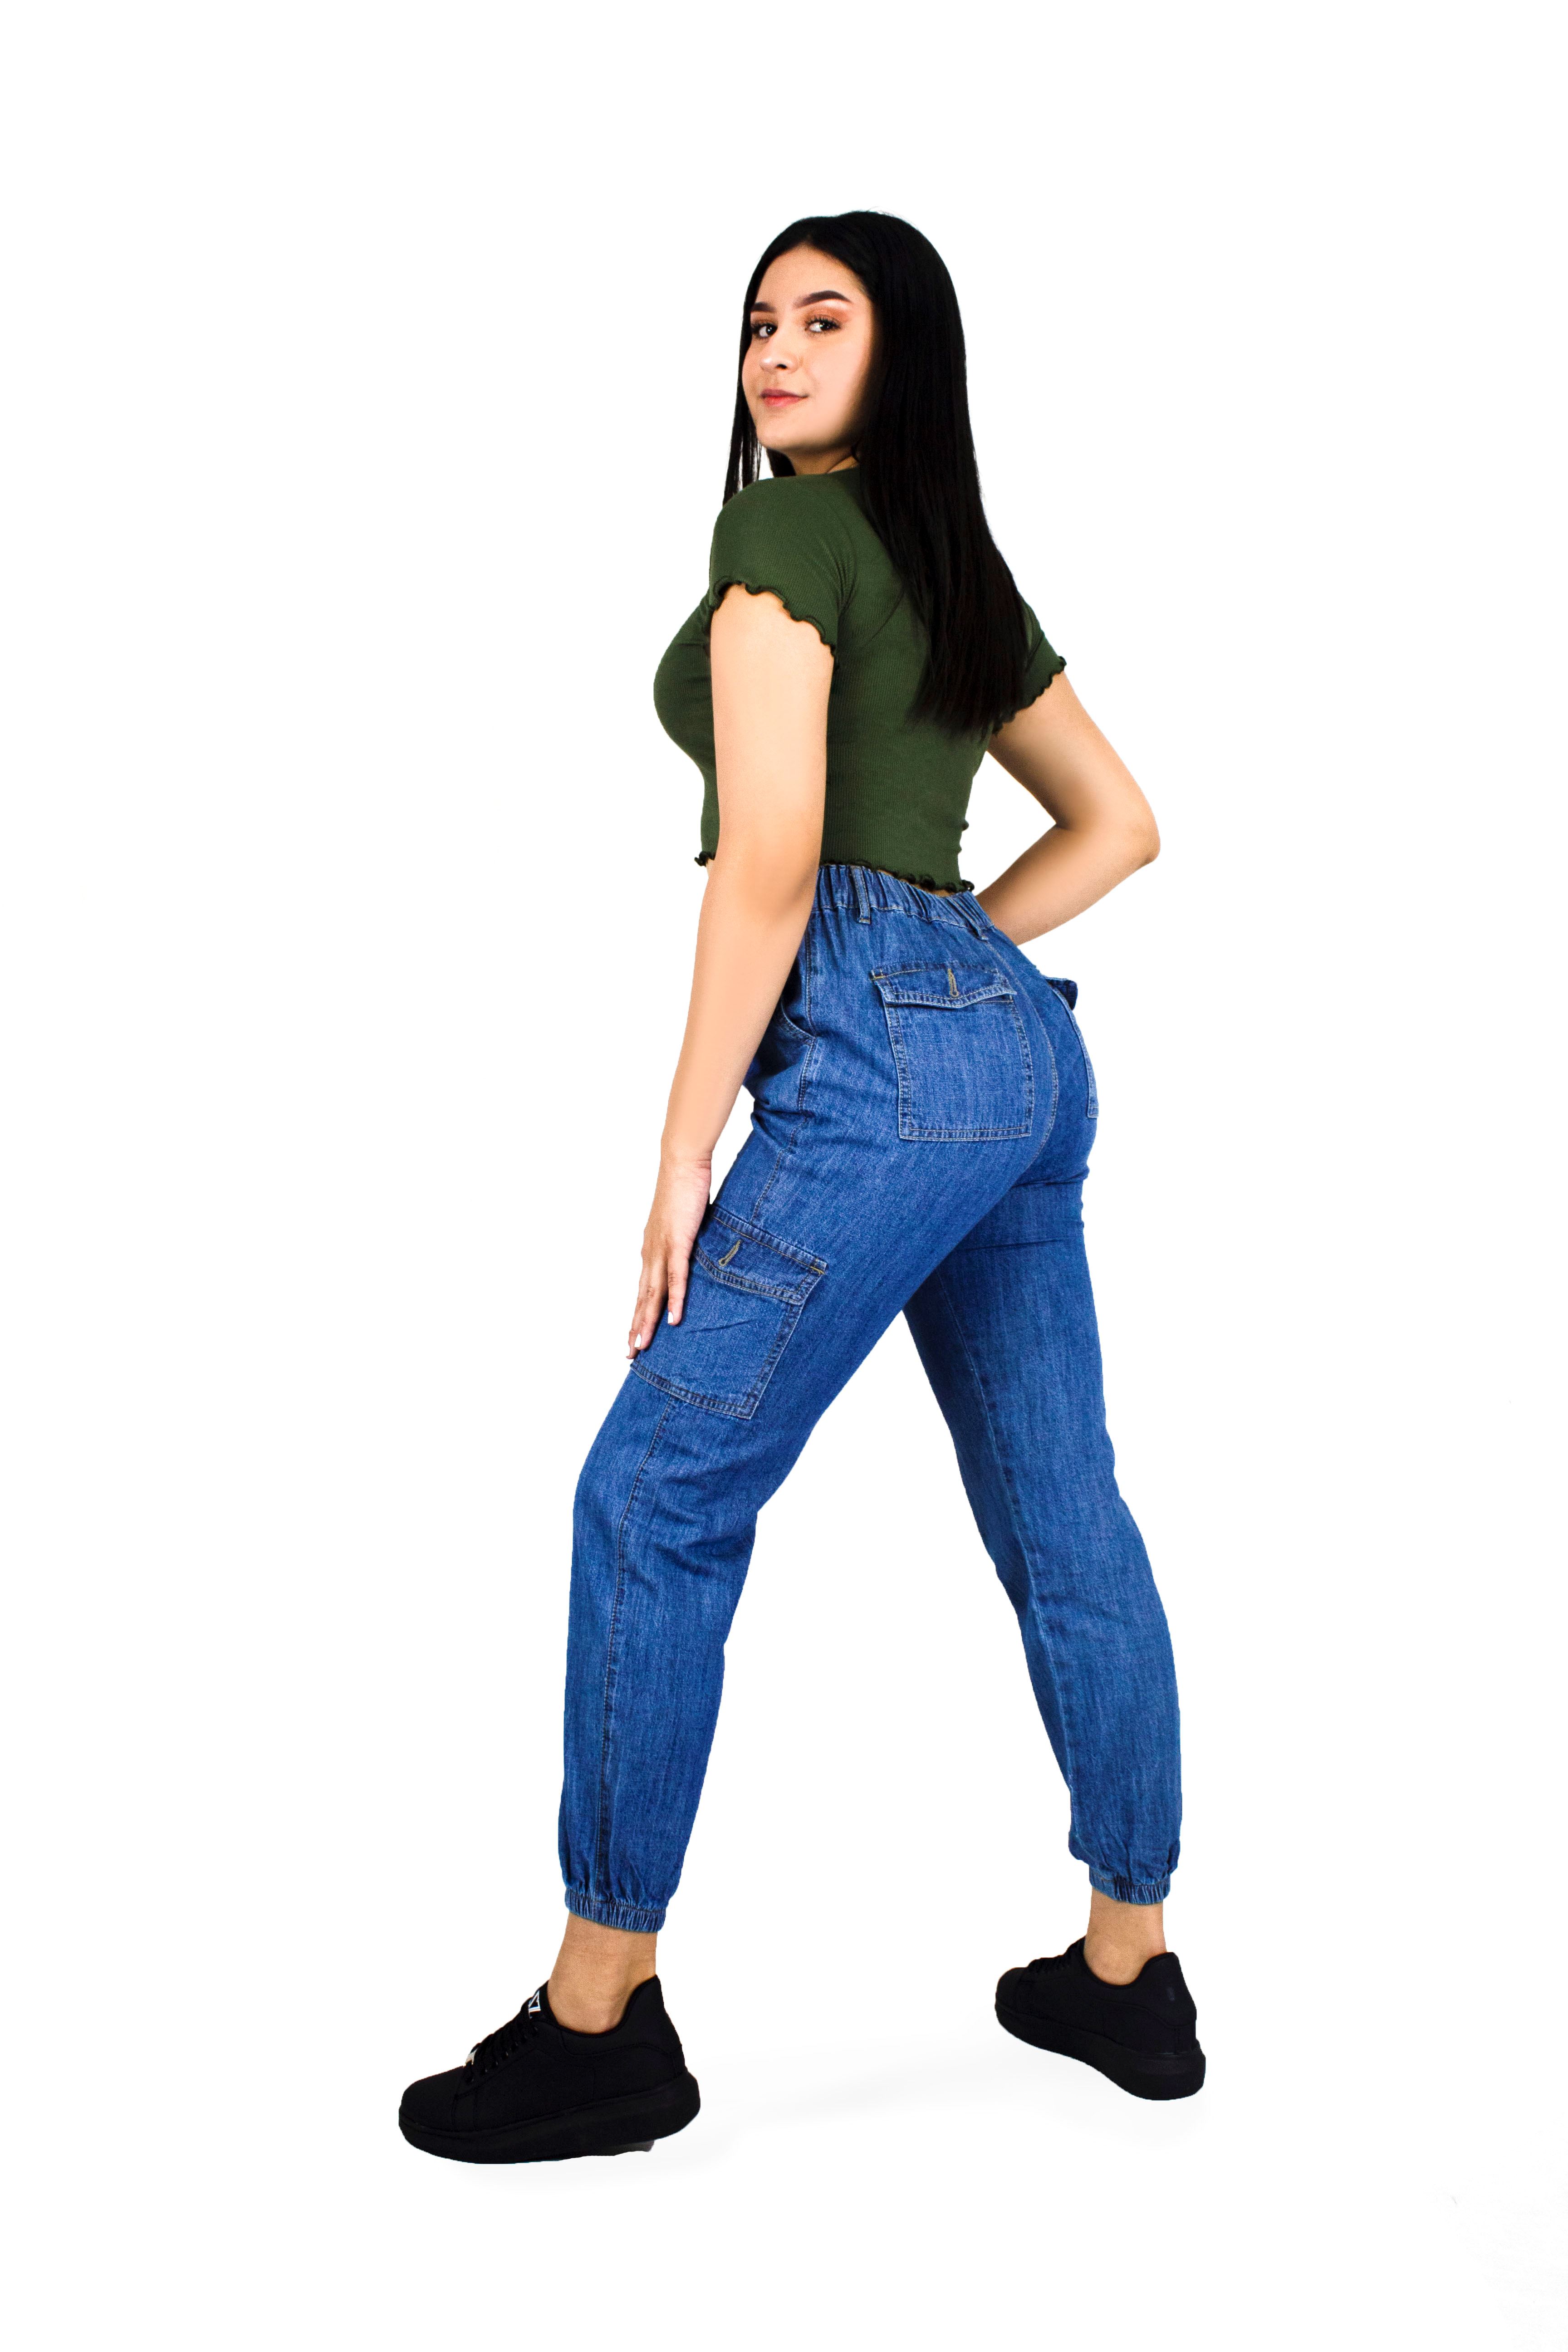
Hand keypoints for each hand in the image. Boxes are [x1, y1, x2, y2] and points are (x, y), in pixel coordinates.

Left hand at [628, 1151, 712, 1358]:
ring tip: (642, 1347)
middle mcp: (651, 1252)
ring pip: (652, 1293)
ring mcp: (662, 1248)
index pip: (642, 1289)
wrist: (682, 1162)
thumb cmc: (684, 1189)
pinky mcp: (678, 1241)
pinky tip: (673, 1320)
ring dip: (647, 1322)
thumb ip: (683, 1242)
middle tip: (630, 1354)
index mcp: (651, 1249)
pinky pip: (676, 1276)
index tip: (633, 1337)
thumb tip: (689, 1253)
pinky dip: (674, 1299)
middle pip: (641, 1297)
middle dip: (635, 1327)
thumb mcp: (682, 1223)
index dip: (638, 1315)